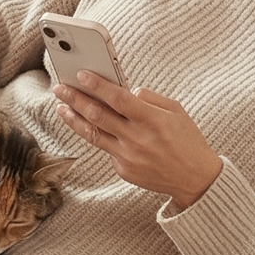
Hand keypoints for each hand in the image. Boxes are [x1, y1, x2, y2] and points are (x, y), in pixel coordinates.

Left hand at [53, 71, 223, 207]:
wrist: (195, 179)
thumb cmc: (187, 140)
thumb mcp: (176, 111)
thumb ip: (149, 98)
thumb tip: (124, 90)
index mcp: (152, 120)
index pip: (118, 99)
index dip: (98, 86)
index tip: (81, 75)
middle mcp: (137, 139)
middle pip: (98, 115)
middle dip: (75, 99)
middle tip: (60, 88)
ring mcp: (128, 157)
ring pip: (93, 134)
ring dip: (74, 119)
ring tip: (62, 107)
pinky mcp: (123, 170)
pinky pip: (107, 149)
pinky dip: (99, 136)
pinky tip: (90, 127)